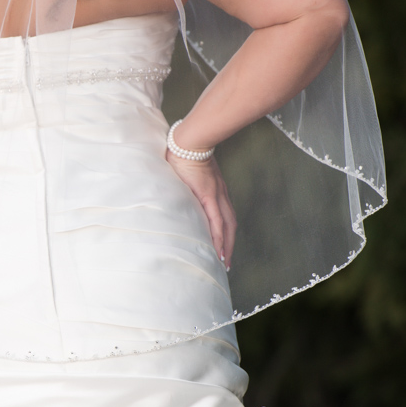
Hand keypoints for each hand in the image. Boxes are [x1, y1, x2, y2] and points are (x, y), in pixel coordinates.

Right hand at [165, 152, 235, 270]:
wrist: (189, 143)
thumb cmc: (184, 154)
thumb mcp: (186, 174)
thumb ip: (185, 185)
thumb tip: (174, 194)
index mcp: (216, 191)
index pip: (225, 216)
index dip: (226, 233)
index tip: (223, 247)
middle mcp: (220, 195)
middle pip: (231, 225)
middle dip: (229, 245)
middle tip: (225, 263)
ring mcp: (216, 196)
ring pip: (227, 226)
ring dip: (226, 245)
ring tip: (223, 261)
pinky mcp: (208, 196)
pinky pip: (216, 221)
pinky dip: (219, 237)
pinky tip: (218, 249)